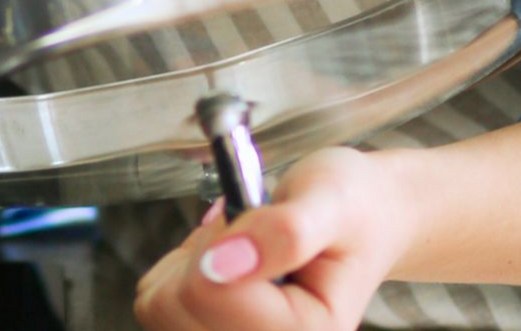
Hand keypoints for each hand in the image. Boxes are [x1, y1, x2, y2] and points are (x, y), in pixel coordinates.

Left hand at [134, 148, 417, 330]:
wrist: (364, 219)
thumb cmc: (352, 208)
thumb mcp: (329, 202)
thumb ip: (285, 232)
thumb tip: (222, 263)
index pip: (208, 292)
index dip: (219, 241)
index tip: (254, 219)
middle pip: (174, 307)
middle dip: (201, 254)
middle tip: (247, 233)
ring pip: (160, 308)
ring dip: (187, 264)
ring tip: (238, 248)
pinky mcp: (214, 330)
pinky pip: (156, 303)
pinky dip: (178, 272)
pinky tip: (223, 261)